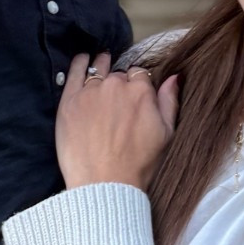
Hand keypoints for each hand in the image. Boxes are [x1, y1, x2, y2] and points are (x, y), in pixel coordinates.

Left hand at [56, 51, 180, 190]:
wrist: (105, 184)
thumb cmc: (139, 165)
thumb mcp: (166, 134)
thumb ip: (169, 101)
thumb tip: (174, 77)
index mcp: (141, 92)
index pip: (140, 75)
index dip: (137, 84)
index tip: (134, 94)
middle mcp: (116, 86)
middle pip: (118, 74)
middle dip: (119, 82)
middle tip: (117, 96)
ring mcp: (91, 92)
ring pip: (98, 70)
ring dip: (101, 67)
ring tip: (101, 66)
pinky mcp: (70, 101)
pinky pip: (75, 72)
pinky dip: (80, 63)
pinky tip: (83, 60)